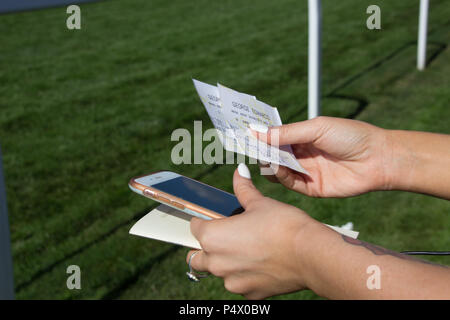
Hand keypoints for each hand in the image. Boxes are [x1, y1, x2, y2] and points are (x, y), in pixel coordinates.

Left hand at [186, 164, 320, 299]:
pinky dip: (245, 275)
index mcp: (213, 237)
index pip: (195, 227)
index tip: (216, 219)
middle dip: (207, 247)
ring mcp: (232, 281)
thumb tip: (239, 171)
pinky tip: (261, 264)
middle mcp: (217, 262)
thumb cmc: (283, 225)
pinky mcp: (249, 294)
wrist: (311, 254)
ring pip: (218, 272)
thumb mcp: (260, 203)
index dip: (205, 220)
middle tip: (227, 237)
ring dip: (225, 263)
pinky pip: (239, 284)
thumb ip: (244, 189)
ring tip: (248, 250)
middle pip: (198, 256)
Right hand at [252, 116, 391, 197]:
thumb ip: (286, 132)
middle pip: (274, 154)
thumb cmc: (350, 136)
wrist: (378, 159)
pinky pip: (290, 184)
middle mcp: (302, 154)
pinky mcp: (311, 188)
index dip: (261, 135)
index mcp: (303, 136)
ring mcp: (306, 171)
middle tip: (247, 147)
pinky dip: (281, 176)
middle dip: (261, 151)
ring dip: (270, 164)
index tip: (243, 132)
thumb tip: (257, 132)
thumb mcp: (316, 128)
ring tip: (265, 158)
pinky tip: (278, 168)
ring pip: (278, 170)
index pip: (276, 136)